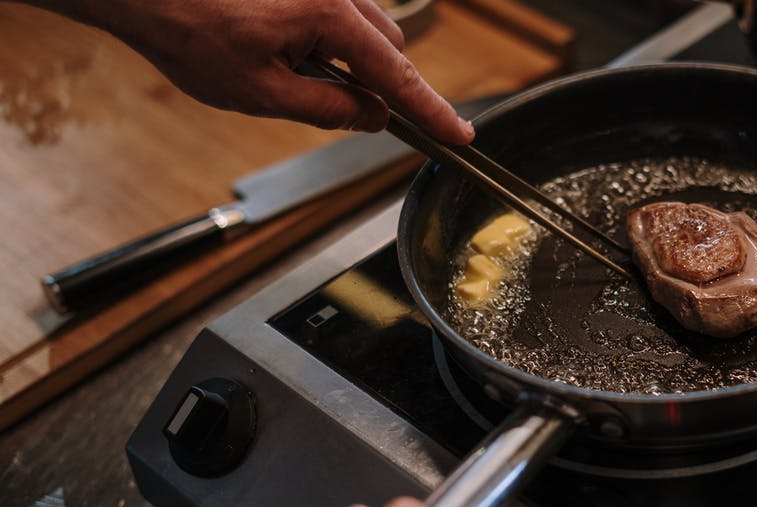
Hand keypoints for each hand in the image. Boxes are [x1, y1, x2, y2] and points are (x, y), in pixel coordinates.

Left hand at [28, 0, 472, 142]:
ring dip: (350, 61)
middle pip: (388, 50)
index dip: (432, 112)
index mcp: (329, 18)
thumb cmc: (189, 30)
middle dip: (379, 85)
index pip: (398, 78)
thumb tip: (373, 117)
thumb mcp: (261, 93)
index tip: (460, 136)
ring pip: (366, 30)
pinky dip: (329, 38)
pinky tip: (281, 45)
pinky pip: (340, 13)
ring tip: (288, 70)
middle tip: (349, 115)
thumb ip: (329, 108)